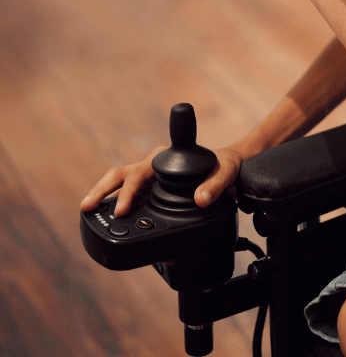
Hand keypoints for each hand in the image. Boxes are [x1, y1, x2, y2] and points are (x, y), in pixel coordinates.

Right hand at [80, 145, 246, 217]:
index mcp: (168, 158)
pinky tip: (101, 218)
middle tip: (92, 207)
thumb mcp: (226, 171)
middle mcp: (153, 166)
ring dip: (102, 195)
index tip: (123, 207)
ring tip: (86, 210)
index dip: (131, 186)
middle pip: (123, 174)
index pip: (146, 166)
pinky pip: (125, 196)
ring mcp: (147, 179)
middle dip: (106, 190)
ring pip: (119, 182)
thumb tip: (201, 199)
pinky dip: (112, 205)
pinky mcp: (147, 191)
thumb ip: (216, 184)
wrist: (227, 168)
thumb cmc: (225, 165)